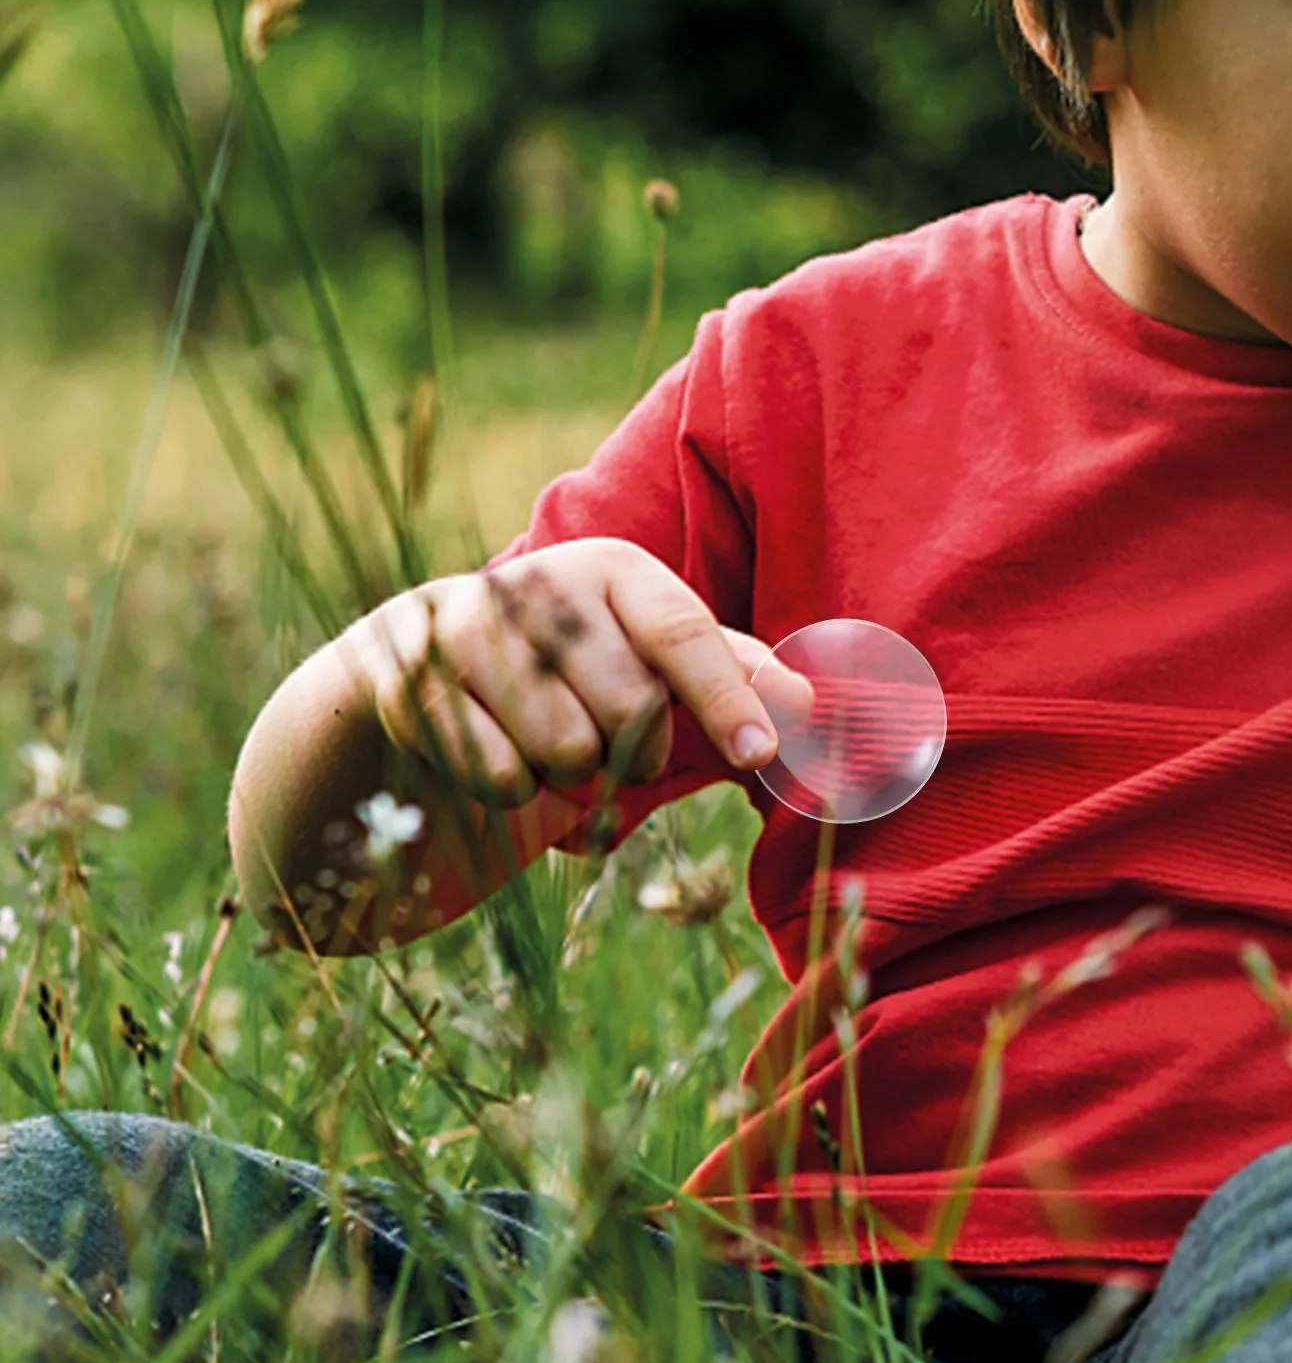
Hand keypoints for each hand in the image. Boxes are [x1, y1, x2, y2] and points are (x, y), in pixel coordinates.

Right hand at [349, 538, 809, 805]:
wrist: (414, 677)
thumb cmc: (565, 678)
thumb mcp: (646, 662)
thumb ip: (728, 674)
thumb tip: (808, 701)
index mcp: (611, 569)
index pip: (682, 632)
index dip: (727, 697)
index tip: (760, 755)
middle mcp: (538, 582)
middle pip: (631, 708)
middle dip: (632, 754)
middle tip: (606, 745)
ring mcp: (466, 626)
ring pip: (565, 751)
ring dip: (569, 779)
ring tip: (545, 748)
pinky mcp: (412, 682)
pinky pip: (501, 777)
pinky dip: (513, 793)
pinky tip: (495, 756)